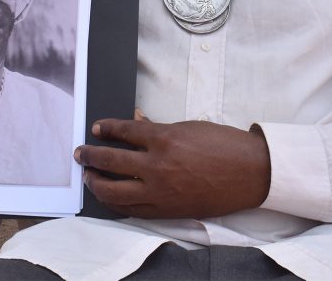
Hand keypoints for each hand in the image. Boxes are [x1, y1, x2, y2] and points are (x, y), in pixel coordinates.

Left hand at [74, 119, 270, 218]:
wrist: (250, 173)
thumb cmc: (224, 145)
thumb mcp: (189, 127)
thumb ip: (158, 128)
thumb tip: (135, 121)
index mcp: (164, 138)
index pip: (124, 132)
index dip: (106, 129)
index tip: (96, 128)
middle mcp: (158, 166)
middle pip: (111, 161)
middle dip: (91, 156)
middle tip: (81, 153)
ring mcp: (160, 191)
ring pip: (115, 191)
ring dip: (96, 183)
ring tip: (89, 177)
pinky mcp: (167, 210)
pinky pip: (131, 209)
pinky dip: (116, 202)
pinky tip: (110, 196)